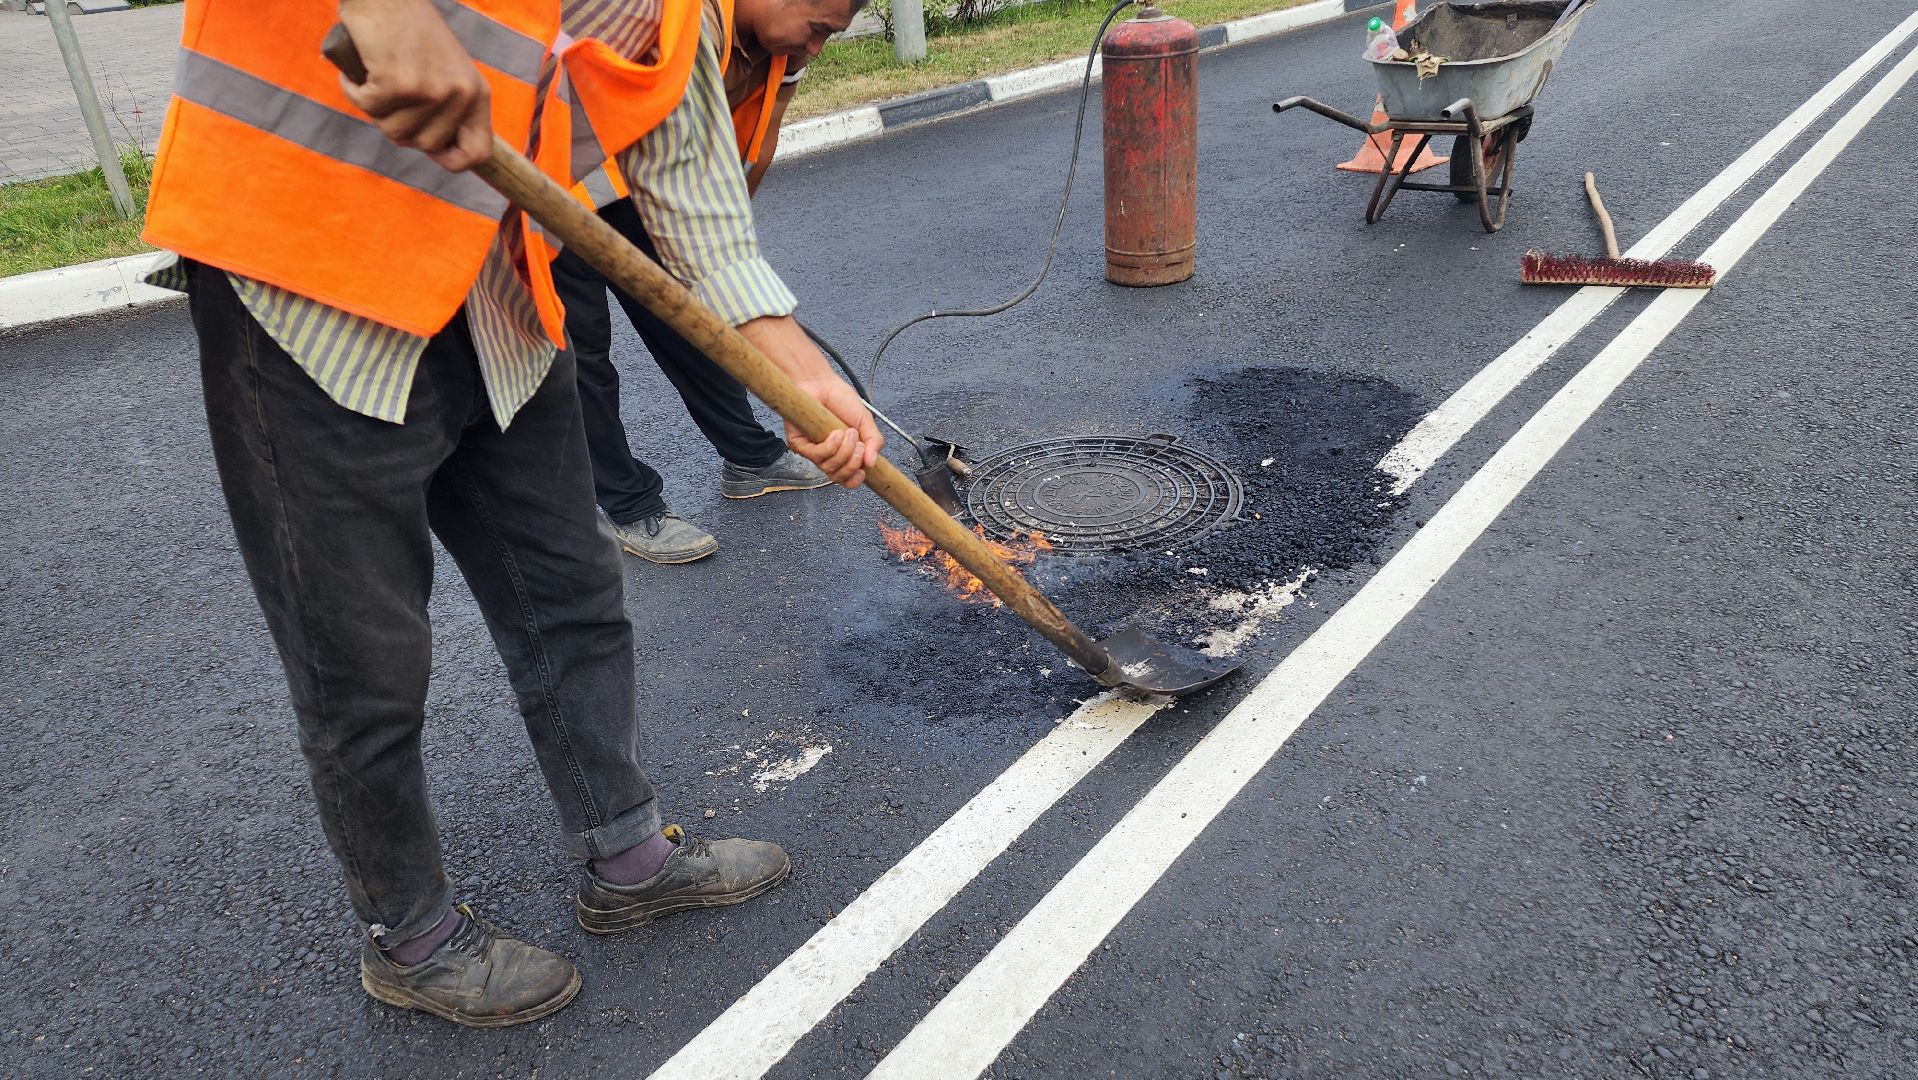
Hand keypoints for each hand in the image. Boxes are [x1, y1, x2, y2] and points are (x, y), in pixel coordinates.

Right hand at [337, 0, 491, 170]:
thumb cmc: (410, 31)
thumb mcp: (445, 72)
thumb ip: (447, 110)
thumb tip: (439, 151)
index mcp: (477, 94)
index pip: (478, 152)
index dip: (451, 159)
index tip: (431, 149)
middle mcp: (460, 94)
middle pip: (425, 145)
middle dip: (400, 127)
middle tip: (391, 95)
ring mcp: (431, 91)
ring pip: (394, 131)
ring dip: (376, 108)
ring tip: (378, 75)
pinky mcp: (399, 84)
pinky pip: (368, 107)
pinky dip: (354, 89)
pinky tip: (360, 68)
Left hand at [736, 316, 882, 488]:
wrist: (820, 382)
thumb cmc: (840, 399)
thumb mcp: (865, 422)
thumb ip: (873, 441)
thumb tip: (872, 463)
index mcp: (844, 453)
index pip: (847, 479)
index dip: (855, 480)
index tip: (863, 472)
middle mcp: (828, 456)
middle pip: (840, 477)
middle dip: (853, 463)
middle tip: (858, 445)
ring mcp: (813, 451)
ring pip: (830, 468)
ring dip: (844, 452)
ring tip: (848, 432)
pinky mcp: (799, 445)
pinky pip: (817, 456)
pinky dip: (830, 447)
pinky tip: (835, 434)